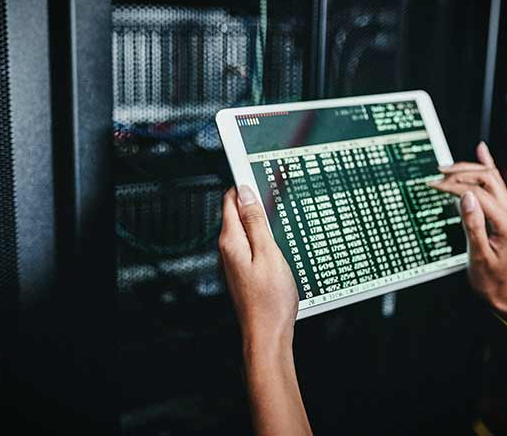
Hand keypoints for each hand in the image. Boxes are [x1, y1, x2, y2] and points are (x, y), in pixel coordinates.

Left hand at [218, 185, 298, 348]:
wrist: (268, 334)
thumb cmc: (270, 301)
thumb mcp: (269, 254)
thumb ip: (255, 222)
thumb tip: (245, 194)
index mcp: (231, 242)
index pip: (230, 200)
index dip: (243, 184)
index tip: (256, 172)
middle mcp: (228, 250)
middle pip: (236, 213)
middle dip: (253, 201)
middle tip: (274, 192)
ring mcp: (235, 262)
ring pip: (245, 229)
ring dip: (260, 220)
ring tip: (278, 216)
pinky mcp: (243, 271)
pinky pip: (251, 245)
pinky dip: (262, 238)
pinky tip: (277, 243)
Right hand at [429, 142, 506, 309]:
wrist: (505, 290)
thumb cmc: (490, 278)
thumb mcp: (478, 255)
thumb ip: (473, 224)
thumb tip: (465, 196)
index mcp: (506, 222)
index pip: (477, 192)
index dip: (453, 186)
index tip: (433, 186)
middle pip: (487, 178)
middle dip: (461, 172)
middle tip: (437, 174)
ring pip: (490, 178)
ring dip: (469, 169)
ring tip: (446, 169)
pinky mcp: (505, 212)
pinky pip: (496, 183)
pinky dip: (488, 165)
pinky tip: (482, 151)